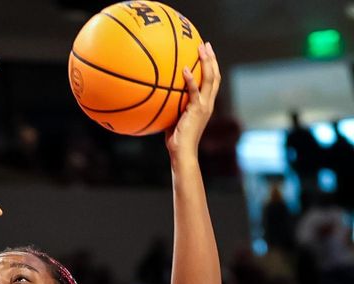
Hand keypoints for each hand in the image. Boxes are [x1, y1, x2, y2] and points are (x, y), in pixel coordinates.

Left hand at [166, 42, 220, 158]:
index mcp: (205, 104)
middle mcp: (208, 103)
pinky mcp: (197, 110)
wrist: (182, 152)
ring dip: (207, 62)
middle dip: (211, 58)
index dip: (210, 66)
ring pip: (210, 79)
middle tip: (206, 43)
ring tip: (202, 48)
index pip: (212, 81)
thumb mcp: (173, 118)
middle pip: (215, 75)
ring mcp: (204, 106)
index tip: (205, 52)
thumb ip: (171, 106)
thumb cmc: (175, 139)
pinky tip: (185, 69)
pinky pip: (194, 92)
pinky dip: (191, 80)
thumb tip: (158, 96)